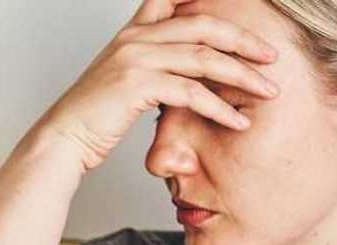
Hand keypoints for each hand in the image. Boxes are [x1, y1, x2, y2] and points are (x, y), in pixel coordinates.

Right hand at [31, 0, 281, 172]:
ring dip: (242, 75)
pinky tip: (238, 121)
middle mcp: (136, 38)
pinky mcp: (136, 85)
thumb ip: (155, 65)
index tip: (243, 4)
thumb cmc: (96, 117)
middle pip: (203, 25)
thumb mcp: (125, 80)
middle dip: (244, 40)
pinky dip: (220, 108)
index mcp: (135, 32)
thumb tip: (187, 70)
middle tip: (272, 56)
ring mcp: (135, 58)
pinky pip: (190, 92)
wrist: (64, 139)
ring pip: (203, 58)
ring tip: (268, 92)